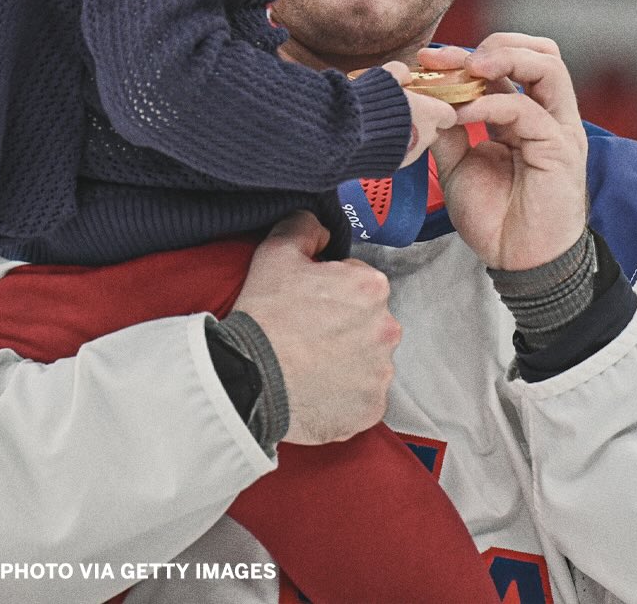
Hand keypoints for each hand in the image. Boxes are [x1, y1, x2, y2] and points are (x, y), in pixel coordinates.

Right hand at [233, 211, 400, 443]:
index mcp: (371, 287)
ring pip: (369, 359)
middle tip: (308, 333)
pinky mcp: (371, 409)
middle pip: (369, 321)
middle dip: (345, 324)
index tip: (309, 303)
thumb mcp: (276, 251)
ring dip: (348, 359)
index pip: (359, 281)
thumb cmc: (265, 315)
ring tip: (310, 363)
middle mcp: (387, 329)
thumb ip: (305, 226)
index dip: (331, 289)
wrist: (249, 379)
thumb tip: (323, 230)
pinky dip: (345, 394)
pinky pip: (363, 396)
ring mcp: (380, 373)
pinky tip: (317, 387)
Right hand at [380, 60, 458, 166]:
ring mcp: (412, 153)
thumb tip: (405, 75)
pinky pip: (398, 154)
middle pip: (432, 130)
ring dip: (404, 134)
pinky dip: (391, 147)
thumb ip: (402, 73)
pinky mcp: (395, 165)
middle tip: (400, 111)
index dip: (437, 108)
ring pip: (415, 143)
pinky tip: (375, 137)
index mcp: (430, 113)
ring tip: (382, 123)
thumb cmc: (372, 103)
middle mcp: (426, 136)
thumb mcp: (388, 75)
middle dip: (419, 122)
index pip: (449, 114)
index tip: (425, 103)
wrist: (351, 132)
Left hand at [421, 36, 587, 270]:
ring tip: (467, 69)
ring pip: (547, 66)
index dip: (466, 54)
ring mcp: (558, 128)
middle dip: (491, 45)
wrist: (517, 261)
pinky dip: (492, 102)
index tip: (425, 60)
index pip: (507, 62)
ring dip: (503, 58)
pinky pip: (528, 109)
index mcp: (523, 115)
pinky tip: (464, 113)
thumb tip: (425, 98)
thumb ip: (447, 129)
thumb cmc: (495, 217)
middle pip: (537, 51)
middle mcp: (546, 115)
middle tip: (448, 58)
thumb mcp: (457, 164)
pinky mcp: (562, 149)